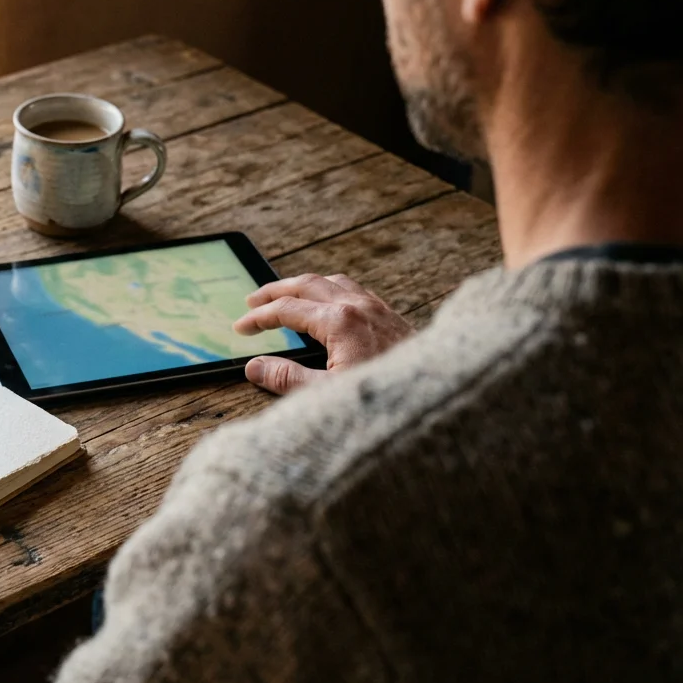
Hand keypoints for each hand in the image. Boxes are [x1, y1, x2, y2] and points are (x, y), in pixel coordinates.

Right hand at [232, 273, 413, 394]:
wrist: (442, 395)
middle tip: (253, 299)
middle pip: (306, 285)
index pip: (287, 310)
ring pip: (332, 282)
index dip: (259, 317)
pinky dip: (330, 290)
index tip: (241, 327)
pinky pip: (354, 289)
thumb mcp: (329, 394)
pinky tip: (330, 303)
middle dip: (275, 290)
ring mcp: (377, 309)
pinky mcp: (391, 317)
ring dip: (303, 285)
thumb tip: (255, 366)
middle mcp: (357, 307)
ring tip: (287, 294)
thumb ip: (288, 379)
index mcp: (339, 322)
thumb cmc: (389, 400)